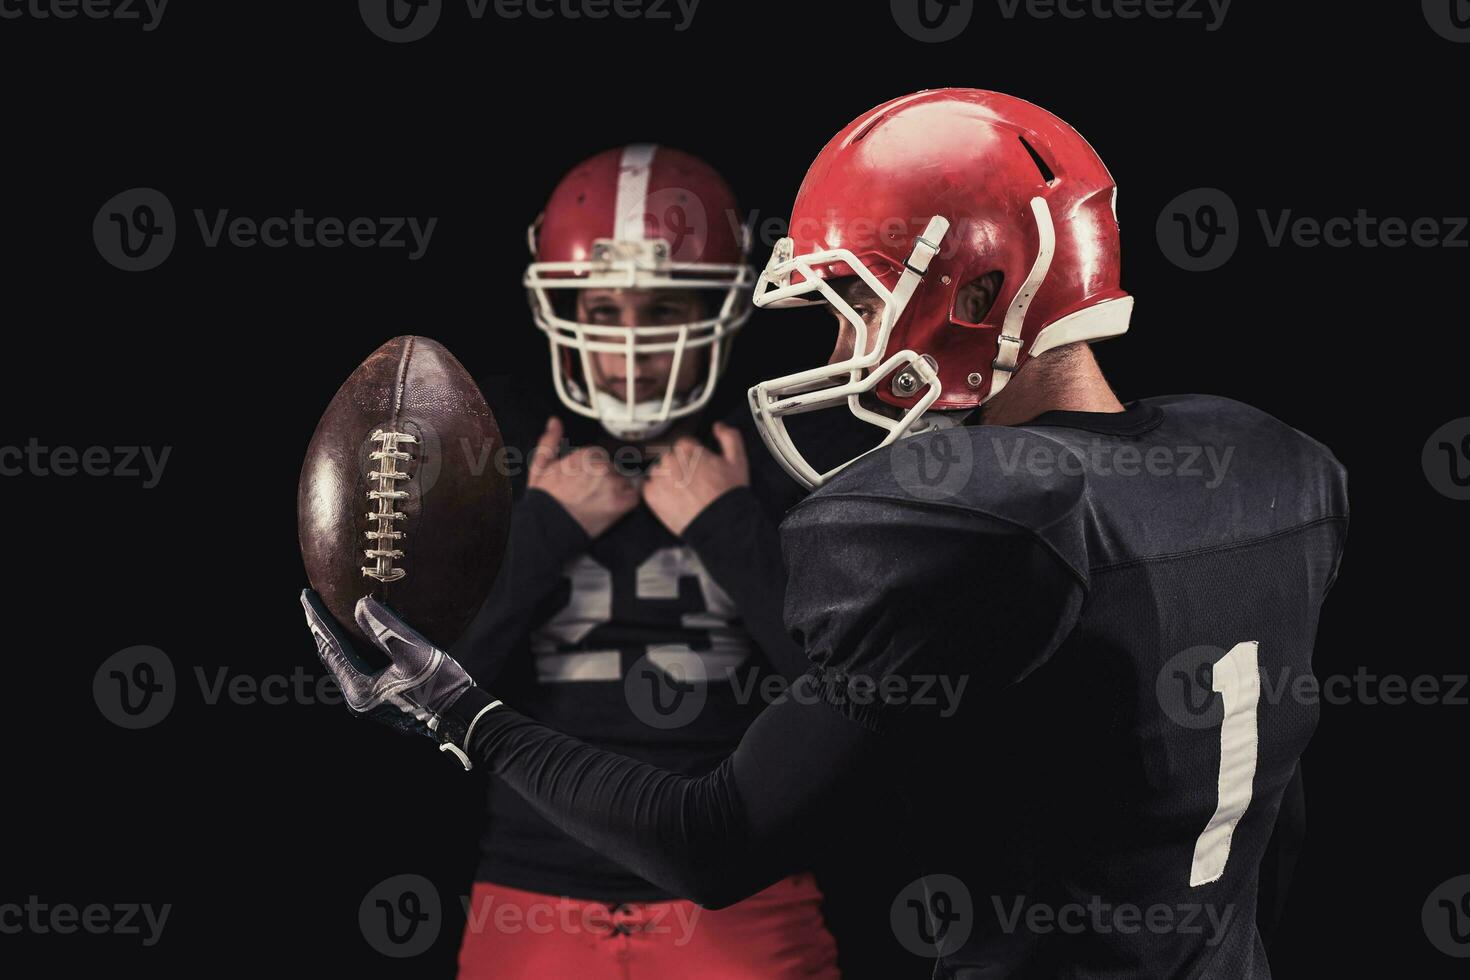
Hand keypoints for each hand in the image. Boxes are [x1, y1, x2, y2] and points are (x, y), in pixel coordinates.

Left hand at [301, 589, 500, 768]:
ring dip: (339, 641)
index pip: (330, 647)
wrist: (463, 718)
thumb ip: (384, 629)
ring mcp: (372, 702)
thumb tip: (360, 605)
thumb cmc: (440, 687)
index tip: (307, 595)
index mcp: (359, 690)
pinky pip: (363, 670)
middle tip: (315, 604)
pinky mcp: (386, 701)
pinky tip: (365, 639)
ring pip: (347, 665)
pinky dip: (358, 651)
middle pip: (333, 658)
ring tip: (334, 618)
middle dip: (323, 630)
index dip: (317, 620)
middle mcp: (359, 700)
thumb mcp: (413, 653)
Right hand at [527, 416, 638, 537]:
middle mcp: (603, 466)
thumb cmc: (545, 499)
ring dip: (617, 490)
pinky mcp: (621, 503)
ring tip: (598, 502)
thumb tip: (554, 422)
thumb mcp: (541, 465)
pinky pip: (634, 496)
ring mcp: (613, 484)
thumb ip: (550, 440)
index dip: (592, 470)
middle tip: (590, 494)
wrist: (547, 528)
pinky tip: (611, 507)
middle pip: (615, 468)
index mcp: (587, 454)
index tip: (584, 482)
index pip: (601, 456)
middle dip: (605, 479)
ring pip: (625, 482)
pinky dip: (627, 501)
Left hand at [643, 422, 749, 536]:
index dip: (693, 457)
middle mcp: (670, 461)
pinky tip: (672, 499)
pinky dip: (657, 492)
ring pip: (658, 471)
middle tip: (693, 483)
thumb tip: (718, 427)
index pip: (683, 445)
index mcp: (688, 450)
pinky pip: (648, 488)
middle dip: (680, 467)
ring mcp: (660, 479)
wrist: (720, 524)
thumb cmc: (728, 494)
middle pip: (669, 457)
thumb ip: (729, 437)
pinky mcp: (652, 496)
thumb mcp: (738, 460)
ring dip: (667, 478)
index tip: (699, 468)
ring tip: (683, 492)